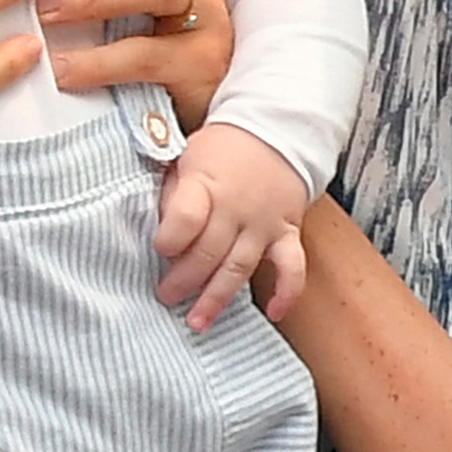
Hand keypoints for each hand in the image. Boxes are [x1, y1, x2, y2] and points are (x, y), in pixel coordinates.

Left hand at [155, 123, 309, 332]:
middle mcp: (236, 207)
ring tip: (197, 322)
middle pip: (208, 252)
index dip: (169, 240)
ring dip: (217, 298)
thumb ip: (174, 195)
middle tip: (166, 297)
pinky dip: (287, 292)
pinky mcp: (287, 233)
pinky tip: (274, 312)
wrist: (274, 130)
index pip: (186, 219)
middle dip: (184, 280)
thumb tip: (166, 234)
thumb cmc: (223, 149)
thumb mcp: (187, 158)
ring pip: (239, 268)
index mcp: (206, 183)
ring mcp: (264, 223)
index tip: (159, 251)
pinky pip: (292, 267)